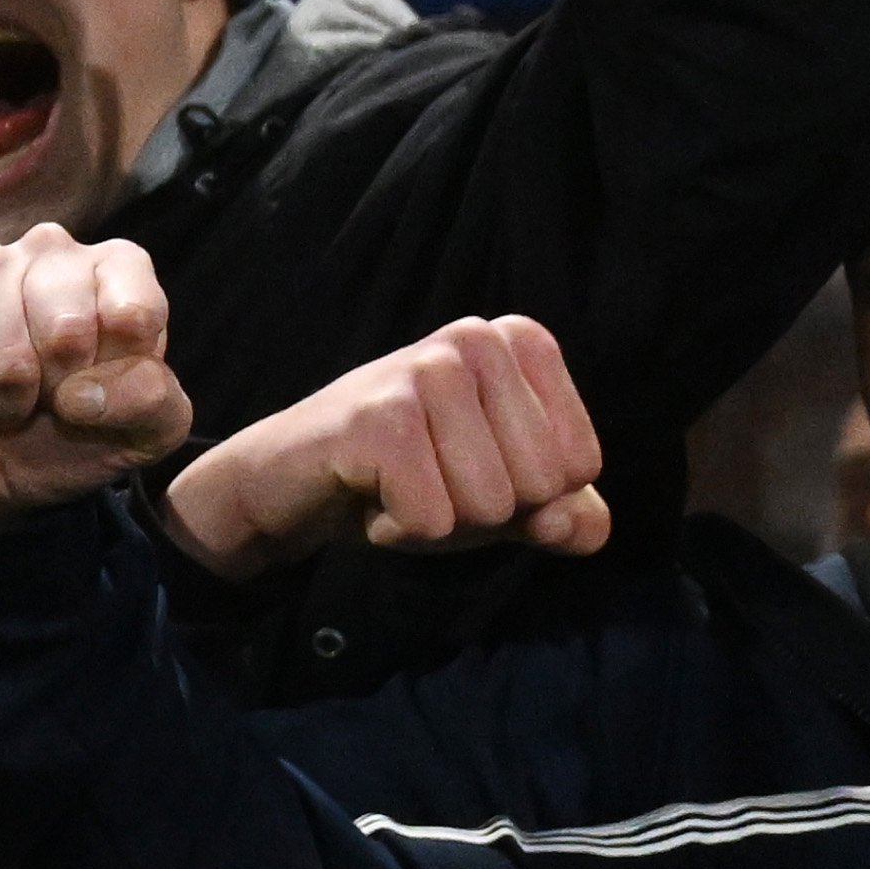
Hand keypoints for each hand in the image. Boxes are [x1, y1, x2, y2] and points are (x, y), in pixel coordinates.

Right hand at [0, 228, 191, 520]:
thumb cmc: (66, 434)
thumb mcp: (141, 432)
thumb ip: (153, 402)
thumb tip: (86, 393)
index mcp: (115, 269)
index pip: (135, 313)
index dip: (115, 374)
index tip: (96, 387)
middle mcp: (49, 252)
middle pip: (68, 332)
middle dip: (56, 391)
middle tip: (45, 398)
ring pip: (8, 359)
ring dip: (7, 406)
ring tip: (2, 402)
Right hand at [162, 315, 607, 582]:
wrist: (290, 480)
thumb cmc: (405, 478)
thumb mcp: (502, 497)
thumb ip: (564, 515)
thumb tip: (572, 524)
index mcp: (520, 342)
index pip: (579, 465)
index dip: (526, 498)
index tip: (463, 469)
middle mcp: (477, 337)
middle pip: (539, 486)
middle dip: (482, 512)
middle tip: (424, 480)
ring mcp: (425, 371)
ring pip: (490, 504)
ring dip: (439, 521)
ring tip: (395, 485)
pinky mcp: (378, 418)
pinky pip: (431, 518)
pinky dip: (397, 530)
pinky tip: (367, 496)